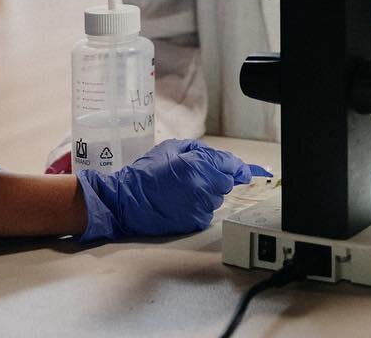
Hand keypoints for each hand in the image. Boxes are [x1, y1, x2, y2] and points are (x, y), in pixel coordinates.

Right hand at [75, 138, 265, 242]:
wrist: (125, 201)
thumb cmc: (145, 173)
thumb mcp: (171, 148)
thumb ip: (197, 149)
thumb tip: (218, 156)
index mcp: (197, 163)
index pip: (230, 164)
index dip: (239, 168)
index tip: (245, 173)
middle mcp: (202, 184)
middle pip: (225, 183)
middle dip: (216, 180)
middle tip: (199, 179)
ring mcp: (199, 204)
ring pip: (217, 199)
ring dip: (208, 194)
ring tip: (185, 192)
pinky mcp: (193, 221)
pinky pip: (207, 213)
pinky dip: (200, 209)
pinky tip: (182, 204)